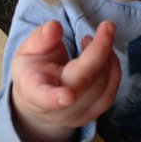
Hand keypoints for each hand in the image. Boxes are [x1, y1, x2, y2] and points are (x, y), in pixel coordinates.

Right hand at [11, 19, 120, 141]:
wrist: (37, 101)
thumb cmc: (32, 72)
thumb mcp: (27, 51)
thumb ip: (40, 38)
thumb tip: (55, 27)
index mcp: (34, 90)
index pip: (43, 96)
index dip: (55, 98)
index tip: (68, 97)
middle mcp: (57, 108)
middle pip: (84, 82)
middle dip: (100, 52)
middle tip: (107, 26)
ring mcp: (76, 115)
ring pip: (102, 88)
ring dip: (107, 57)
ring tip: (91, 39)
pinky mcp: (92, 114)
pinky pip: (110, 93)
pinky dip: (113, 68)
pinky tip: (105, 52)